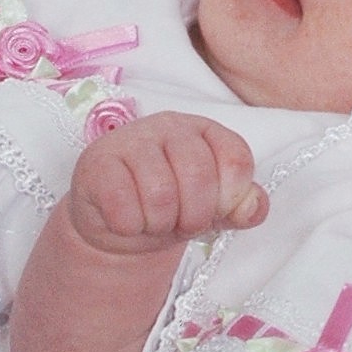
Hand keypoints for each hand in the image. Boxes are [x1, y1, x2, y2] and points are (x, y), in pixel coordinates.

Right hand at [66, 110, 266, 258]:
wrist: (119, 222)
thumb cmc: (174, 207)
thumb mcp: (215, 207)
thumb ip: (244, 206)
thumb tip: (254, 208)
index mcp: (206, 130)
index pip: (236, 159)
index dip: (230, 198)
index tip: (217, 212)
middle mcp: (171, 125)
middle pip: (199, 176)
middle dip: (195, 216)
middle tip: (182, 224)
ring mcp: (132, 139)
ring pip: (160, 194)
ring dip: (160, 224)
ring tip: (155, 222)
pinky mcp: (96, 162)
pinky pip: (122, 204)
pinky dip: (130, 226)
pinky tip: (127, 221)